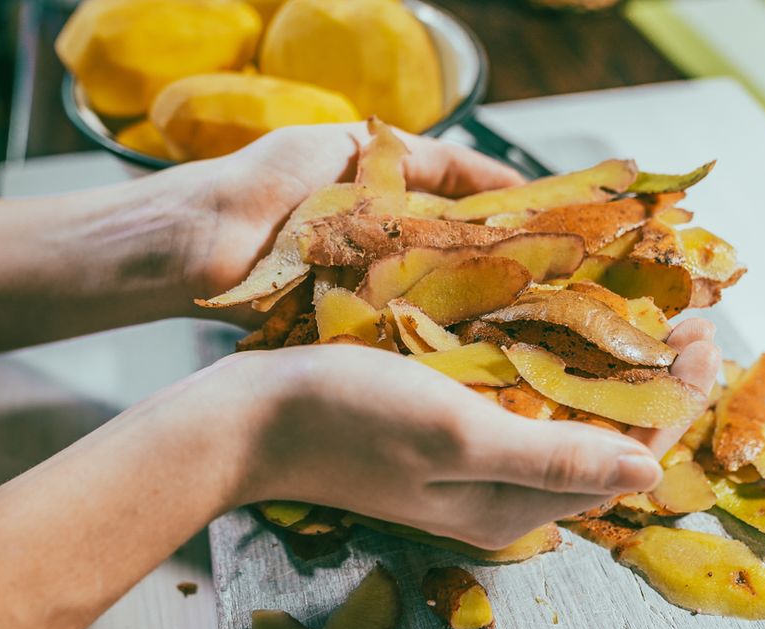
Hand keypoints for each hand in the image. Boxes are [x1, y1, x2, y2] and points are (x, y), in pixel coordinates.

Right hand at [143, 318, 716, 549]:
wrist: (250, 419)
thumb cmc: (345, 418)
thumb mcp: (454, 432)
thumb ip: (552, 457)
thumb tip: (649, 470)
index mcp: (514, 504)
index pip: (626, 457)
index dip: (674, 398)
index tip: (701, 335)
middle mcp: (501, 494)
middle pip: (602, 441)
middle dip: (648, 383)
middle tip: (680, 319)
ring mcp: (470, 467)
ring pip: (564, 423)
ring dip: (604, 372)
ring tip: (633, 318)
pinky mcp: (443, 438)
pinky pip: (520, 408)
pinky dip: (551, 371)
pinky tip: (553, 333)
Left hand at [176, 123, 523, 315]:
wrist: (204, 237)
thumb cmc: (269, 181)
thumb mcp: (350, 144)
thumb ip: (422, 158)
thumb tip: (499, 176)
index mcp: (386, 200)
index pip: (462, 207)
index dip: (507, 216)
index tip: (560, 227)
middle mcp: (381, 247)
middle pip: (454, 260)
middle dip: (500, 271)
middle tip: (556, 285)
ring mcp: (365, 289)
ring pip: (431, 300)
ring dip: (470, 309)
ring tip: (527, 321)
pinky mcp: (344, 327)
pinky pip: (393, 332)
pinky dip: (423, 339)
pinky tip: (465, 348)